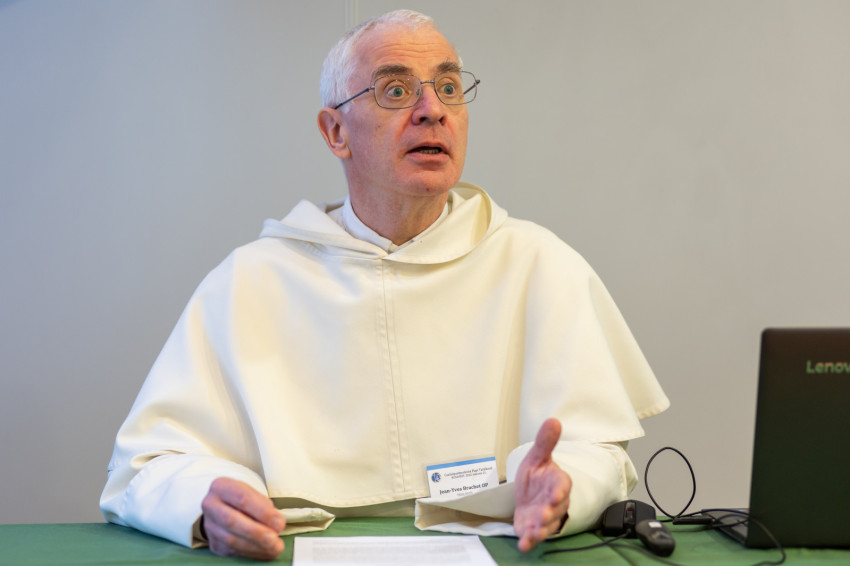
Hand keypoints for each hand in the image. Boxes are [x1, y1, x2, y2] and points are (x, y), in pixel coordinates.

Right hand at [200, 477, 285, 560]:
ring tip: (274, 547)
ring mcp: (209, 526)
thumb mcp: (254, 494)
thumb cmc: (243, 499)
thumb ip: (265, 507)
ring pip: (231, 540)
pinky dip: (251, 553)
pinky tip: (265, 551)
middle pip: (232, 521)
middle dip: (256, 532)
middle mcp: (210, 506)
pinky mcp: (214, 543)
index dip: (262, 512)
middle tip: (274, 539)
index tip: (279, 523)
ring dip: (255, 546)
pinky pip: (232, 551)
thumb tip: (276, 524)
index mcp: (221, 486)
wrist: (226, 507)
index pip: (242, 499)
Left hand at [513, 418, 571, 551]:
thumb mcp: (537, 457)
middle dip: (550, 512)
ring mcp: (544, 517)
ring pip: (547, 525)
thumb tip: (553, 420)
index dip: (560, 490)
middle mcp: (554, 502)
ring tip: (534, 533)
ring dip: (541, 529)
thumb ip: (545, 442)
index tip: (556, 493)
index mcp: (557, 482)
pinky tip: (523, 545)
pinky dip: (529, 541)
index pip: (562, 485)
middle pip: (556, 508)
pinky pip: (534, 536)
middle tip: (544, 514)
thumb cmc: (536, 477)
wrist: (529, 496)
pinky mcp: (533, 528)